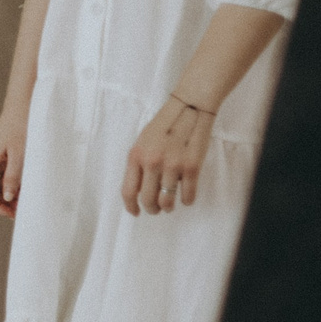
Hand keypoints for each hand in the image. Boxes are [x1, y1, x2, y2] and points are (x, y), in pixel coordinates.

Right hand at [0, 107, 27, 217]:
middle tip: (22, 211)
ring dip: (9, 194)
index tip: (13, 215)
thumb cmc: (20, 126)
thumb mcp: (20, 155)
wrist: (22, 106)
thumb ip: (13, 178)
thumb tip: (8, 198)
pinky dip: (12, 184)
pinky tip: (24, 187)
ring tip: (25, 201)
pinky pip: (2, 175)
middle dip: (5, 203)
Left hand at [122, 97, 212, 214]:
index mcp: (136, 156)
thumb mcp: (142, 142)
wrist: (189, 108)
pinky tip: (186, 197)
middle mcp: (152, 163)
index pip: (128, 190)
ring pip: (167, 202)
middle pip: (148, 200)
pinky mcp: (192, 167)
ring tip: (170, 204)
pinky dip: (187, 200)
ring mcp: (173, 166)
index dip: (131, 206)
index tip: (135, 213)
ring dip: (168, 207)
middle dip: (152, 209)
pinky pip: (188, 195)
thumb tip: (139, 190)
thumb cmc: (164, 125)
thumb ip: (139, 164)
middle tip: (156, 209)